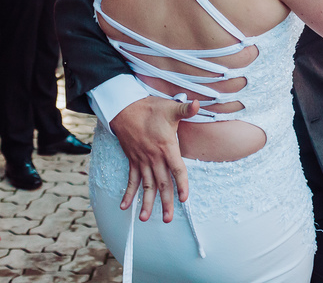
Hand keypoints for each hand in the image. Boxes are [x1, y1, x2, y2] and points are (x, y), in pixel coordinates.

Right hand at [110, 96, 199, 222]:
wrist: (124, 108)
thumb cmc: (150, 108)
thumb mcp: (170, 107)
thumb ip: (185, 109)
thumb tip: (198, 104)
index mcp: (166, 147)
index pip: (177, 169)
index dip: (181, 184)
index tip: (184, 198)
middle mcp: (154, 157)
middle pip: (162, 183)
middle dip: (165, 202)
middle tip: (168, 219)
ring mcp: (142, 160)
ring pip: (146, 185)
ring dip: (145, 202)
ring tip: (145, 219)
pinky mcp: (133, 160)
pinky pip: (131, 180)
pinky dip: (128, 193)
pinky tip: (124, 207)